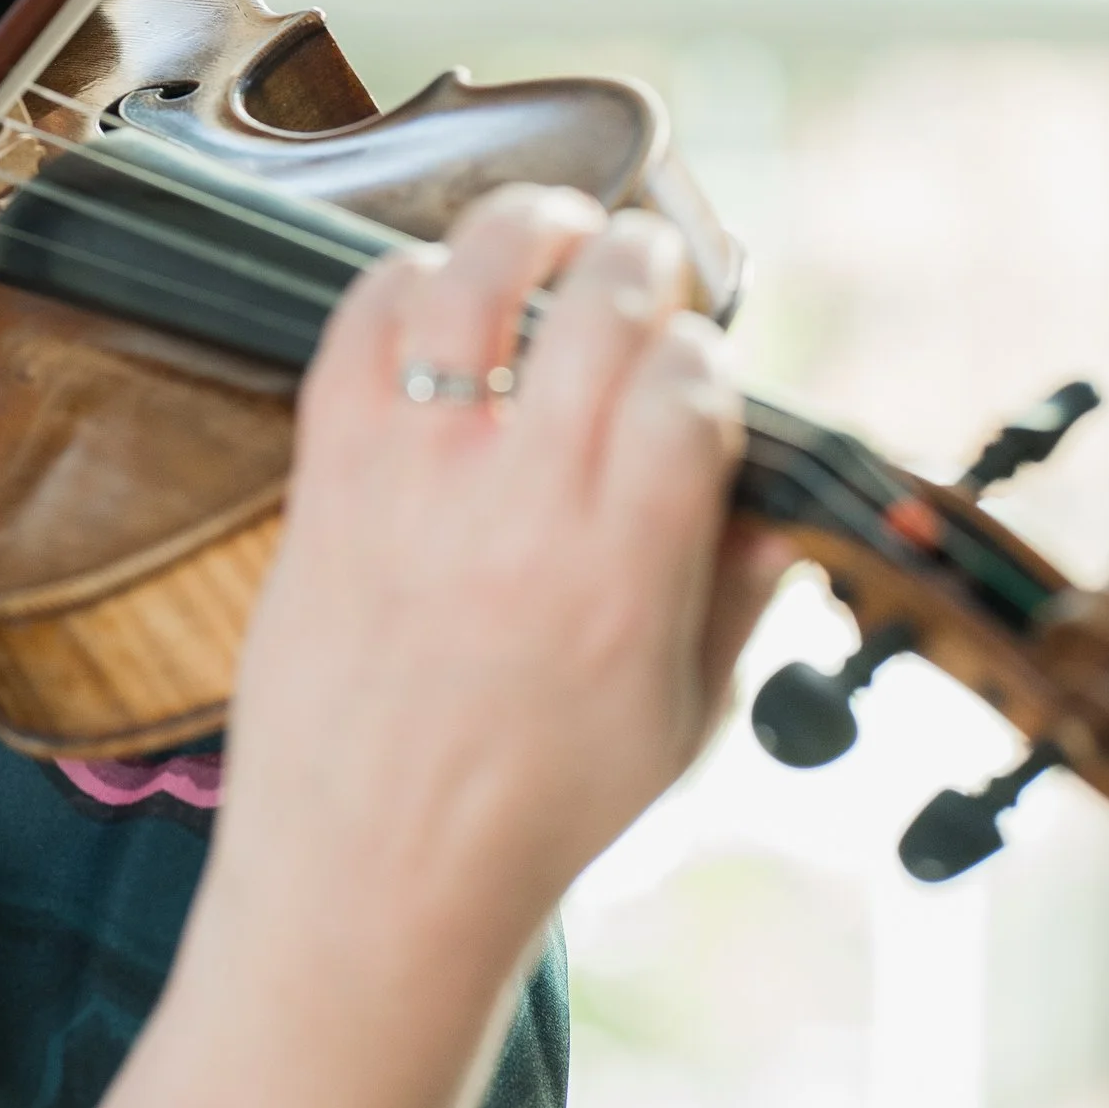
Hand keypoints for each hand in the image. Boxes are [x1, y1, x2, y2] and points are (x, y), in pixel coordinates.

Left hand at [213, 181, 774, 993]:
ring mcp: (412, 488)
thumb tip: (782, 505)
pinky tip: (437, 287)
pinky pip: (355, 335)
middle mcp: (519, 514)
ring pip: (469, 289)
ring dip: (523, 228)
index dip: (708, 355)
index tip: (702, 369)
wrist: (371, 880)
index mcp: (622, 574)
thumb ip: (736, 600)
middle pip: (597, 311)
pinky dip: (401, 283)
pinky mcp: (327, 484)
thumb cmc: (531, 814)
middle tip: (648, 264)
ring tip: (553, 227)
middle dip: (642, 260)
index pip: (689, 391)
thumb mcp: (682, 725)